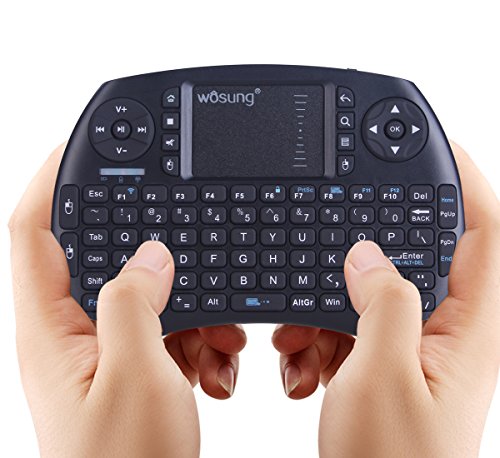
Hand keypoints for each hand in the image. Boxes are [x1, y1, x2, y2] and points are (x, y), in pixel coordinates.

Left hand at [9, 144, 245, 456]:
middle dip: (143, 246)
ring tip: (214, 341)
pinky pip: (165, 328)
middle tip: (179, 240)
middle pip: (96, 256)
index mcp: (52, 330)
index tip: (76, 147)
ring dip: (185, 303)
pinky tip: (216, 363)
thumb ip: (135, 301)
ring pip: (143, 294)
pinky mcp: (134, 368)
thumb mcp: (135, 374)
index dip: (49, 182)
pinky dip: (197, 334)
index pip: (33, 233)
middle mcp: (73, 334)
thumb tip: (148, 255)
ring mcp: (105, 352)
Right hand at [273, 142, 499, 455]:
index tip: (434, 149)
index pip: (485, 234)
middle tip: (337, 243)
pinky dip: (319, 331)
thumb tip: (369, 255)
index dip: (466, 183)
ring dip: (332, 301)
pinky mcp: (383, 363)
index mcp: (468, 330)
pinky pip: (351, 323)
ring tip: (304, 342)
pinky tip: (301, 362)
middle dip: (374, 246)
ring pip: (375, 290)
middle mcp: (446, 333)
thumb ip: (384, 303)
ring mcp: (412, 348)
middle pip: (421, 255)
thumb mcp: (383, 377)